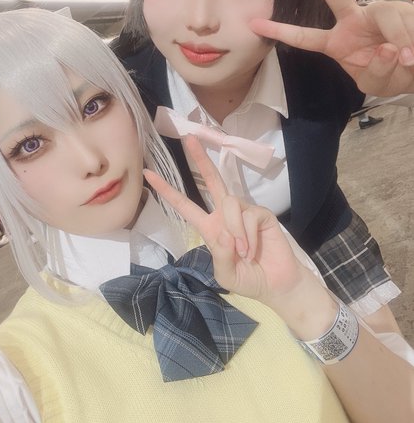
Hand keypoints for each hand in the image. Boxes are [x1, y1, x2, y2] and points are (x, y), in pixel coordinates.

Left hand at [144, 135, 303, 306]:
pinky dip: (249, 236)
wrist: (275, 285)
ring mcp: (244, 212)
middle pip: (210, 181)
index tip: (148, 174)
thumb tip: (223, 233)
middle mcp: (224, 215)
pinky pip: (249, 216)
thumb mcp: (226, 274)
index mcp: (210, 227)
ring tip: (244, 253)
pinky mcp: (262, 215)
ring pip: (230, 203)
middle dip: (201, 159)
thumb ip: (220, 255)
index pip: (185, 205)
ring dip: (235, 231)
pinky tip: (253, 249)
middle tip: (189, 138)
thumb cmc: (248, 279)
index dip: (166, 190)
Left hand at [250, 0, 413, 96]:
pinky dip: (412, 49)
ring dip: (397, 53)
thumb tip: (389, 49)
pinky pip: (404, 31)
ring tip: (408, 63)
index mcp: (337, 41)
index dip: (280, 31)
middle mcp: (354, 20)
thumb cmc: (391, 75)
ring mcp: (379, 12)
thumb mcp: (377, 84)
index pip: (304, 36)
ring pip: (384, 26)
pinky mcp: (403, 10)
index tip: (254, 23)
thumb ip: (376, 72)